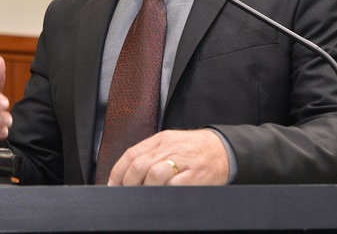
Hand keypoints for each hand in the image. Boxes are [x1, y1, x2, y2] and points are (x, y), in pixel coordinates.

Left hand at [107, 129, 229, 185]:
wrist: (223, 150)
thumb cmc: (193, 150)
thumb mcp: (171, 144)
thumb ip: (150, 154)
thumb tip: (125, 174)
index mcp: (161, 140)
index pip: (131, 154)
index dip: (118, 172)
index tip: (113, 185)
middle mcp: (170, 147)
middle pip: (140, 165)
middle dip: (129, 183)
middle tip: (128, 193)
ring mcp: (182, 160)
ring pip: (154, 174)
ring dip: (146, 188)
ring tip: (146, 195)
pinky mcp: (195, 175)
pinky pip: (174, 185)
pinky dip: (164, 192)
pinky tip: (162, 196)